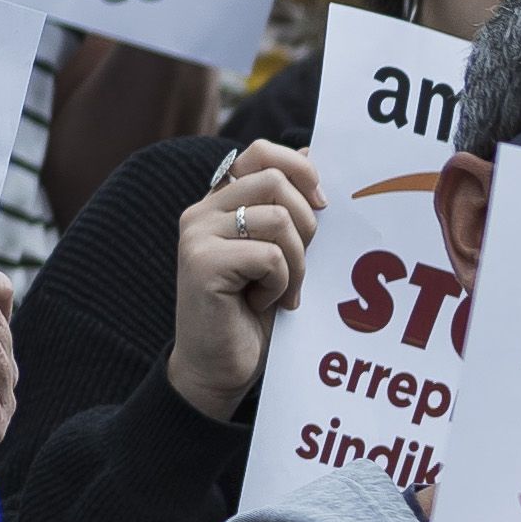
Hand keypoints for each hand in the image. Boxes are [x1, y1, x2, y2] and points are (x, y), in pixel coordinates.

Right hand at [160, 141, 321, 422]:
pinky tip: (260, 304)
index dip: (301, 169)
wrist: (221, 368)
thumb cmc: (255, 314)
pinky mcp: (201, 262)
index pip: (261, 152)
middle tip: (299, 267)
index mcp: (222, 202)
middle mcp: (202, 210)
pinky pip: (270, 256)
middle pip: (277, 181)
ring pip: (279, 219)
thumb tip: (316, 157)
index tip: (324, 204)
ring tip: (281, 291)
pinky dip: (281, 284)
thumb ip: (290, 210)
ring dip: (297, 262)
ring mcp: (197, 234)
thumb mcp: (282, 254)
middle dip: (307, 225)